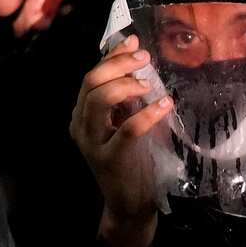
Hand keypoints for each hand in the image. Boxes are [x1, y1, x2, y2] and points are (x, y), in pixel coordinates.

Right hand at [70, 36, 172, 243]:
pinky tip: (165, 105)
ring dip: (126, 85)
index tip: (134, 42)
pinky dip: (148, 113)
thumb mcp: (123, 122)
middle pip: (91, 82)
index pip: (91, 75)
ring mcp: (92, 143)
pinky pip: (128, 129)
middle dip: (118, 64)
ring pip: (99, 100)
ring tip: (149, 84)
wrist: (128, 204)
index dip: (112, 55)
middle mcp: (80, 125)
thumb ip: (124, 95)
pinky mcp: (111, 158)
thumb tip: (133, 54)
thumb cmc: (130, 160)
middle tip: (144, 58)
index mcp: (81, 114)